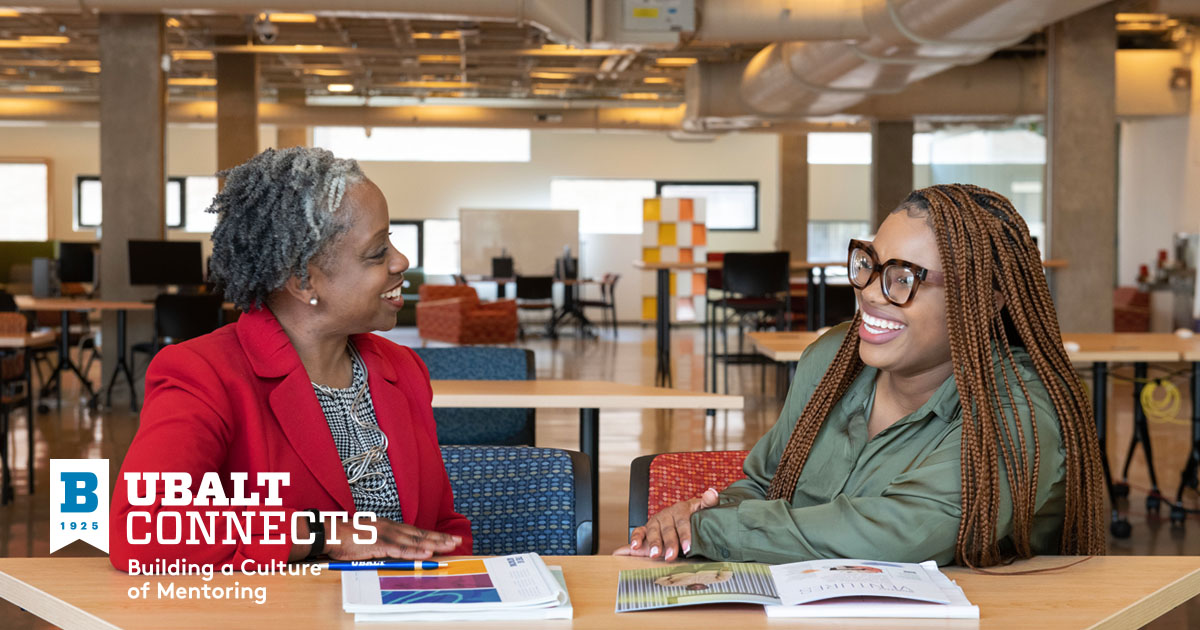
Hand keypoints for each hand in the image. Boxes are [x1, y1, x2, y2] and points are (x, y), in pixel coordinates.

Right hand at [325, 517, 461, 560]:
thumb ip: (384, 541)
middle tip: (458, 541)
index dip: (433, 535)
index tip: (447, 538)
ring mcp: (386, 535)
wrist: (330, 533)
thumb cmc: (347, 537)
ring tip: (450, 546)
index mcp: (390, 526)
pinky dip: (416, 551)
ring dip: (434, 543)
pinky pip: (401, 550)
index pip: (416, 531)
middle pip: (421, 533)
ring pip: (415, 540)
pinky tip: (427, 553)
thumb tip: (396, 550)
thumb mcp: (369, 536)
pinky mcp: (379, 544)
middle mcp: (391, 528)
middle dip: (441, 537)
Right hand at [614, 488, 718, 560]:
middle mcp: (666, 514)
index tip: (688, 548)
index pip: (683, 522)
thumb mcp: (704, 509)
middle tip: (670, 556)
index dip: (685, 535)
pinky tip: (634, 547)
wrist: (686, 516)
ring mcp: (655, 521)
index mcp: (681, 509)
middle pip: (667, 529)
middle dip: (669, 543)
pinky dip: (635, 538)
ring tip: (654, 554)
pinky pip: (639, 532)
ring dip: (652, 543)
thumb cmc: (696, 516)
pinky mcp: (646, 529)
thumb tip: (712, 492)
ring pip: (652, 531)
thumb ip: (709, 502)